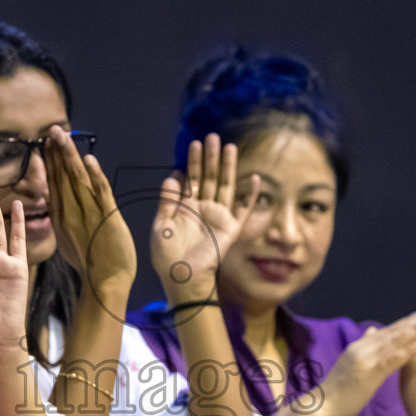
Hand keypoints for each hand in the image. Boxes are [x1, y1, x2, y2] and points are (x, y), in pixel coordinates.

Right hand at [43, 127, 135, 297]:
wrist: (105, 282)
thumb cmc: (90, 264)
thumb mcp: (68, 241)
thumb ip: (63, 220)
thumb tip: (58, 206)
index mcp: (61, 219)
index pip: (54, 184)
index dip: (51, 163)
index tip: (47, 145)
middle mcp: (70, 214)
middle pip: (62, 177)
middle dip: (57, 152)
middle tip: (52, 131)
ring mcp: (88, 215)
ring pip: (77, 180)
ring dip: (70, 156)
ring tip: (63, 136)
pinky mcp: (107, 218)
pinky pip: (100, 192)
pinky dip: (94, 175)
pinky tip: (88, 159)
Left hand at [150, 134, 256, 302]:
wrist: (183, 278)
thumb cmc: (167, 257)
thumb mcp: (161, 226)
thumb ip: (167, 202)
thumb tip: (171, 177)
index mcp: (186, 208)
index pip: (192, 180)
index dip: (193, 163)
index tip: (193, 145)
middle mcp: (204, 209)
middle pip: (210, 178)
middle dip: (210, 158)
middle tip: (211, 137)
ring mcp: (219, 217)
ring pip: (226, 186)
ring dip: (228, 167)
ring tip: (228, 146)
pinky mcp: (231, 228)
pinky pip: (243, 209)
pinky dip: (250, 195)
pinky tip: (253, 178)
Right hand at [303, 306, 415, 415]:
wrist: (320, 406)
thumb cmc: (337, 390)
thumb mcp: (351, 364)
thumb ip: (363, 347)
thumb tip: (372, 330)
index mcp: (360, 346)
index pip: (388, 331)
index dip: (408, 321)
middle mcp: (363, 347)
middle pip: (394, 331)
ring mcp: (365, 358)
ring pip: (395, 341)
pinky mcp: (368, 372)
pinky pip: (391, 359)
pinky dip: (407, 351)